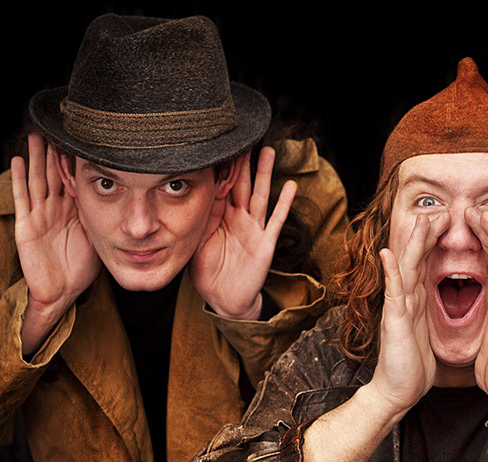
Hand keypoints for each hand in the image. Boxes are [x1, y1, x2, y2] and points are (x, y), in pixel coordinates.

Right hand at [12, 133, 100, 353]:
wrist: (62, 291)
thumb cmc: (81, 265)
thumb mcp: (100, 236)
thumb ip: (110, 218)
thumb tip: (140, 206)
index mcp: (74, 210)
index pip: (75, 179)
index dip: (76, 160)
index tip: (83, 138)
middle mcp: (56, 209)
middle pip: (55, 174)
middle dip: (55, 151)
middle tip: (57, 126)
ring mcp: (40, 216)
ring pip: (38, 180)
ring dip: (36, 158)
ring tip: (36, 135)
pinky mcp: (26, 227)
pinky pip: (22, 200)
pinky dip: (18, 180)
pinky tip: (17, 161)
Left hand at [190, 147, 294, 319]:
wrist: (224, 299)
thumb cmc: (208, 272)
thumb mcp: (197, 242)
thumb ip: (201, 220)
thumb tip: (201, 193)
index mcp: (220, 218)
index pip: (221, 187)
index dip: (222, 168)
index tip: (221, 145)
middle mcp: (239, 220)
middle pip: (242, 185)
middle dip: (244, 163)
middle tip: (245, 137)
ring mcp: (254, 230)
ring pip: (260, 196)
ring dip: (265, 175)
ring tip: (268, 151)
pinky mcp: (265, 244)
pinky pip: (275, 221)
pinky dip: (283, 204)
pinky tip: (290, 187)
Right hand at [368, 212, 448, 419]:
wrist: (397, 392)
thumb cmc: (412, 366)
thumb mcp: (425, 331)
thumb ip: (426, 310)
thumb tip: (433, 297)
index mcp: (416, 302)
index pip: (426, 264)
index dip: (436, 243)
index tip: (450, 223)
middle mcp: (406, 300)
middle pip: (416, 259)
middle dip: (427, 234)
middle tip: (441, 211)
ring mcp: (398, 309)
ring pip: (406, 268)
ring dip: (412, 243)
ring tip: (420, 220)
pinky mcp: (394, 322)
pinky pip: (393, 293)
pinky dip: (391, 272)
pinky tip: (388, 254)